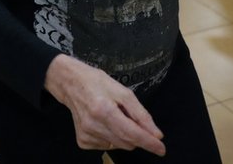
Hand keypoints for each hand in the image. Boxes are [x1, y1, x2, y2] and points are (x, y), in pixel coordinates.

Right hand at [45, 55, 165, 155]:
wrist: (71, 83)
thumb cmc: (97, 83)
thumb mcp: (123, 92)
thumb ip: (141, 114)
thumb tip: (156, 135)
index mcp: (104, 110)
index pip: (132, 133)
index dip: (149, 142)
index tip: (161, 149)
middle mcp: (93, 125)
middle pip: (127, 142)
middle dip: (136, 135)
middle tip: (129, 117)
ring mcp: (86, 134)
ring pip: (118, 146)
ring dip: (123, 136)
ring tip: (113, 117)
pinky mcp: (82, 140)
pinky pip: (106, 146)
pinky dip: (111, 138)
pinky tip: (104, 123)